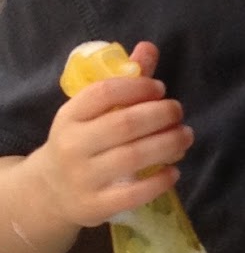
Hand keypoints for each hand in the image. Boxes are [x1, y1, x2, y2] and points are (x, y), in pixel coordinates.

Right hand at [37, 41, 191, 225]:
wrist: (51, 191)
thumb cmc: (83, 142)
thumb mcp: (93, 112)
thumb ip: (123, 82)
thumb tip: (149, 47)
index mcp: (70, 116)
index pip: (103, 92)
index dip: (138, 87)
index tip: (159, 88)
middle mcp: (72, 145)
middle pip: (124, 125)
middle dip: (161, 115)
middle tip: (179, 112)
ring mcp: (83, 178)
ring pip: (132, 157)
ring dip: (168, 144)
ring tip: (185, 136)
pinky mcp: (96, 206)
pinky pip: (133, 194)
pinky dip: (160, 181)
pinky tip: (174, 170)